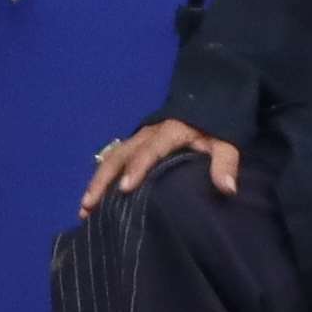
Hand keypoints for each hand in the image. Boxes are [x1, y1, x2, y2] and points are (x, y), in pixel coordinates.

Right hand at [84, 117, 239, 213]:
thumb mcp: (226, 143)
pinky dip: (100, 177)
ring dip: (96, 182)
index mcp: (169, 132)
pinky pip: (112, 159)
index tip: (124, 189)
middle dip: (102, 180)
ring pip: (110, 158)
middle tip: (89, 204)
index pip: (149, 151)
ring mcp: (138, 138)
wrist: (207, 104)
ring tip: (84, 207)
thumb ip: (225, 163)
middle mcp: (147, 134)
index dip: (136, 169)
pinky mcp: (135, 144)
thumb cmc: (214, 128)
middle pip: (119, 156)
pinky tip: (92, 198)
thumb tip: (227, 189)